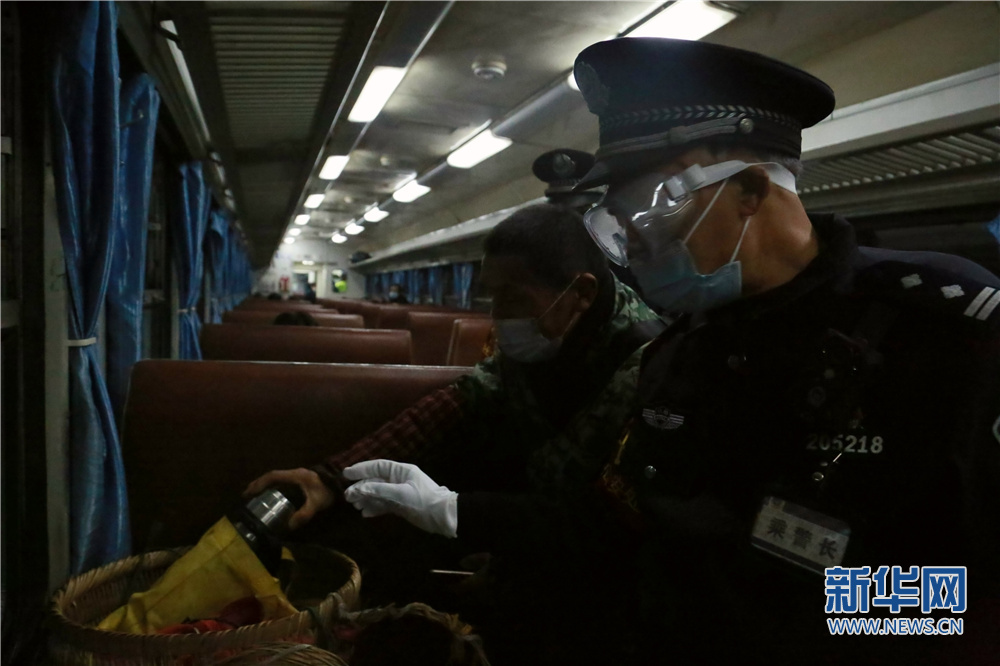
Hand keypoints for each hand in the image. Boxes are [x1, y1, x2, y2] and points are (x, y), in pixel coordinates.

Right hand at [243, 468, 333, 529]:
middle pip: (272, 476)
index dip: (260, 483)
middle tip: (247, 495)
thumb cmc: (328, 491)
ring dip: (265, 485)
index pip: (273, 476)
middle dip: (259, 484)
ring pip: (277, 478)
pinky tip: (271, 496)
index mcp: (295, 476)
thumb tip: (289, 526)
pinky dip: (274, 487)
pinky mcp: (301, 480)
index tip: (249, 492)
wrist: (342, 484)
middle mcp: (295, 473)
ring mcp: (298, 476)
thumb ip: (304, 514)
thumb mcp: (316, 503)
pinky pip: (283, 482)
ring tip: (255, 495)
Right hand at [343, 460, 457, 537]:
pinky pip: (384, 504)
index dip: (361, 469)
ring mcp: (400, 493)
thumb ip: (379, 490)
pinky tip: (365, 513)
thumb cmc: (424, 501)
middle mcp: (399, 480)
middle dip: (361, 488)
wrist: (443, 517)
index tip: (346, 474)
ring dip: (366, 499)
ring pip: (378, 494)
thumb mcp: (401, 494)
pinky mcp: (401, 506)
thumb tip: (359, 488)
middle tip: (347, 497)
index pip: (378, 466)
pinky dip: (375, 508)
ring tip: (354, 506)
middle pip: (375, 481)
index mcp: (401, 471)